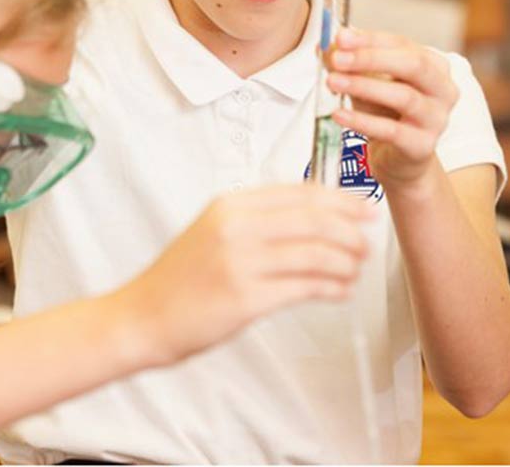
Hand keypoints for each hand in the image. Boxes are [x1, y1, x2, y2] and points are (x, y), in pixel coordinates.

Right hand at [116, 183, 373, 363]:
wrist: (142, 316)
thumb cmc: (181, 278)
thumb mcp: (214, 230)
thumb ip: (257, 219)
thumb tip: (315, 216)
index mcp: (231, 204)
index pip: (300, 193)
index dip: (340, 200)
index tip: (363, 209)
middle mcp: (236, 227)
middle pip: (314, 219)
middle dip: (350, 231)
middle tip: (367, 243)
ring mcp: (240, 262)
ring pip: (316, 254)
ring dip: (345, 263)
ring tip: (354, 270)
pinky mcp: (245, 298)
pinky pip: (305, 287)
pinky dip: (331, 288)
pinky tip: (340, 291)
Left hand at [326, 29, 459, 186]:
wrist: (398, 159)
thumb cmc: (386, 113)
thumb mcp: (367, 82)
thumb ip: (350, 63)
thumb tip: (325, 47)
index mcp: (434, 65)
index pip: (402, 44)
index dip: (370, 39)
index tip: (340, 37)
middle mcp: (443, 89)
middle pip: (413, 65)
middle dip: (371, 59)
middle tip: (337, 59)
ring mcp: (436, 119)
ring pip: (403, 96)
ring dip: (364, 87)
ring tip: (333, 82)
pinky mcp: (423, 146)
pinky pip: (392, 130)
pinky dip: (362, 121)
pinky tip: (338, 114)